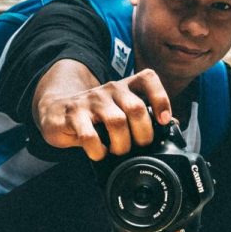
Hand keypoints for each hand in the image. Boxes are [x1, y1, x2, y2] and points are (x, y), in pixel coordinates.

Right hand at [34, 66, 173, 160]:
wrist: (57, 111)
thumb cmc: (95, 116)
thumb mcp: (120, 111)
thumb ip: (144, 116)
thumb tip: (173, 124)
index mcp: (126, 87)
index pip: (148, 79)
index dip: (160, 98)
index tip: (164, 120)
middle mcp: (111, 90)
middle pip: (136, 108)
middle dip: (142, 135)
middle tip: (138, 147)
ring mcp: (91, 100)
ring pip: (116, 121)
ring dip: (121, 144)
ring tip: (117, 151)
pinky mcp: (73, 114)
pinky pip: (90, 135)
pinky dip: (98, 150)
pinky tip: (98, 153)